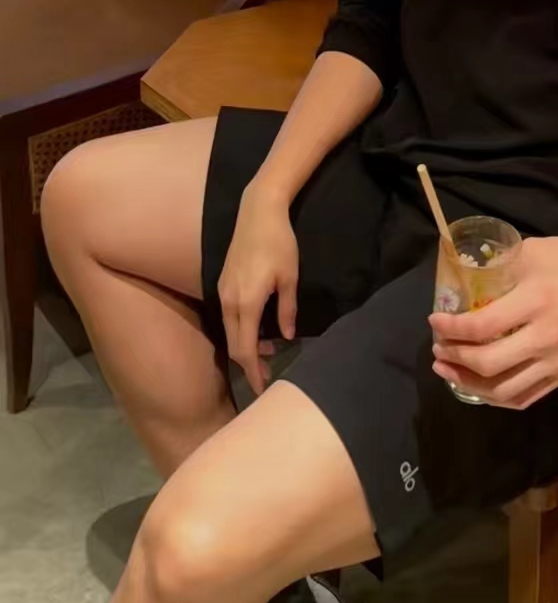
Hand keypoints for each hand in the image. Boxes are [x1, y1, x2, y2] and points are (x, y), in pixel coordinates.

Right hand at [217, 185, 298, 393]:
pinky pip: (229, 317)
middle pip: (234, 345)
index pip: (246, 349)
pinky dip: (241, 330)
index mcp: (246, 303)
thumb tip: (287, 335)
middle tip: (265, 379)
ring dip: (245, 346)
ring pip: (230, 331)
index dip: (253, 372)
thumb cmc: (279, 243)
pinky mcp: (222, 283)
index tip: (261, 389)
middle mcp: (229, 301)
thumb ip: (288, 309)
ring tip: (268, 352)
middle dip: (248, 365)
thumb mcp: (290, 277)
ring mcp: (223, 292)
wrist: (258, 212)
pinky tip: (258, 329)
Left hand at [429, 232, 557, 409]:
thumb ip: (499, 267)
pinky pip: (525, 398)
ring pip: (504, 390)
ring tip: (449, 372)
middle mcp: (545, 337)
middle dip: (454, 358)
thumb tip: (464, 277)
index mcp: (536, 301)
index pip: (482, 325)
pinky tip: (481, 387)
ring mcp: (557, 361)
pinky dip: (497, 397)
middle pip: (488, 363)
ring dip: (469, 384)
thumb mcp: (532, 251)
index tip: (434, 321)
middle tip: (438, 348)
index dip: (451, 328)